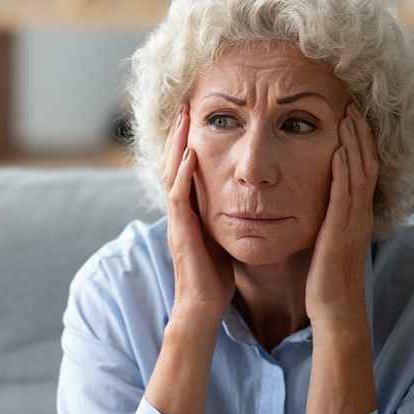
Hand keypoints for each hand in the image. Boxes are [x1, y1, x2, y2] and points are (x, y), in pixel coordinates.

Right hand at [163, 103, 236, 323]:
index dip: (189, 142)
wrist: (203, 307)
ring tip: (185, 119)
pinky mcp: (181, 233)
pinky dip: (182, 175)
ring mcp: (177, 221)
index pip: (185, 169)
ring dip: (177, 145)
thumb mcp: (221, 238)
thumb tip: (242, 200)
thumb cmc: (215, 277)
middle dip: (180, 134)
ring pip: (171, 174)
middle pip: (173, 163)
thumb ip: (224, 217)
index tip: (199, 117)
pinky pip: (178, 198)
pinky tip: (190, 155)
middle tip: (187, 106)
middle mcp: (180, 212)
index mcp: (190, 211)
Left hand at [305, 102, 379, 327]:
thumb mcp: (331, 240)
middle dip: (359, 134)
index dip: (359, 143)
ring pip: (359, 174)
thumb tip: (321, 203)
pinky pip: (345, 195)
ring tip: (347, 116)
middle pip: (367, 164)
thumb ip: (331, 219)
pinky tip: (338, 150)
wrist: (335, 307)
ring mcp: (354, 222)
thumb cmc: (328, 276)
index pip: (363, 169)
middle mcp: (360, 214)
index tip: (350, 118)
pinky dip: (344, 170)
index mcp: (357, 214)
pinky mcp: (341, 231)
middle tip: (351, 106)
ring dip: (354, 143)